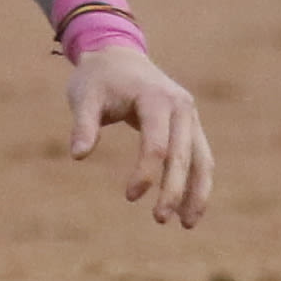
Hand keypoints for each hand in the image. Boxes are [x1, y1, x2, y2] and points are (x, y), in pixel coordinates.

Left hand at [65, 41, 213, 228]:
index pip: (157, 144)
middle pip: (183, 155)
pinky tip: (187, 210)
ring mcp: (190, 116)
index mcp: (156, 98)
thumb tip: (78, 156)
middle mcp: (181, 106)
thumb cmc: (98, 79)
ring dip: (197, 192)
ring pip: (202, 159)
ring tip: (188, 225)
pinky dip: (196, 183)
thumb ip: (83, 125)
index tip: (129, 196)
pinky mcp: (190, 125)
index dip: (145, 173)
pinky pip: (199, 157)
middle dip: (174, 190)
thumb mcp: (84, 97)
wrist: (117, 55)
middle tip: (159, 220)